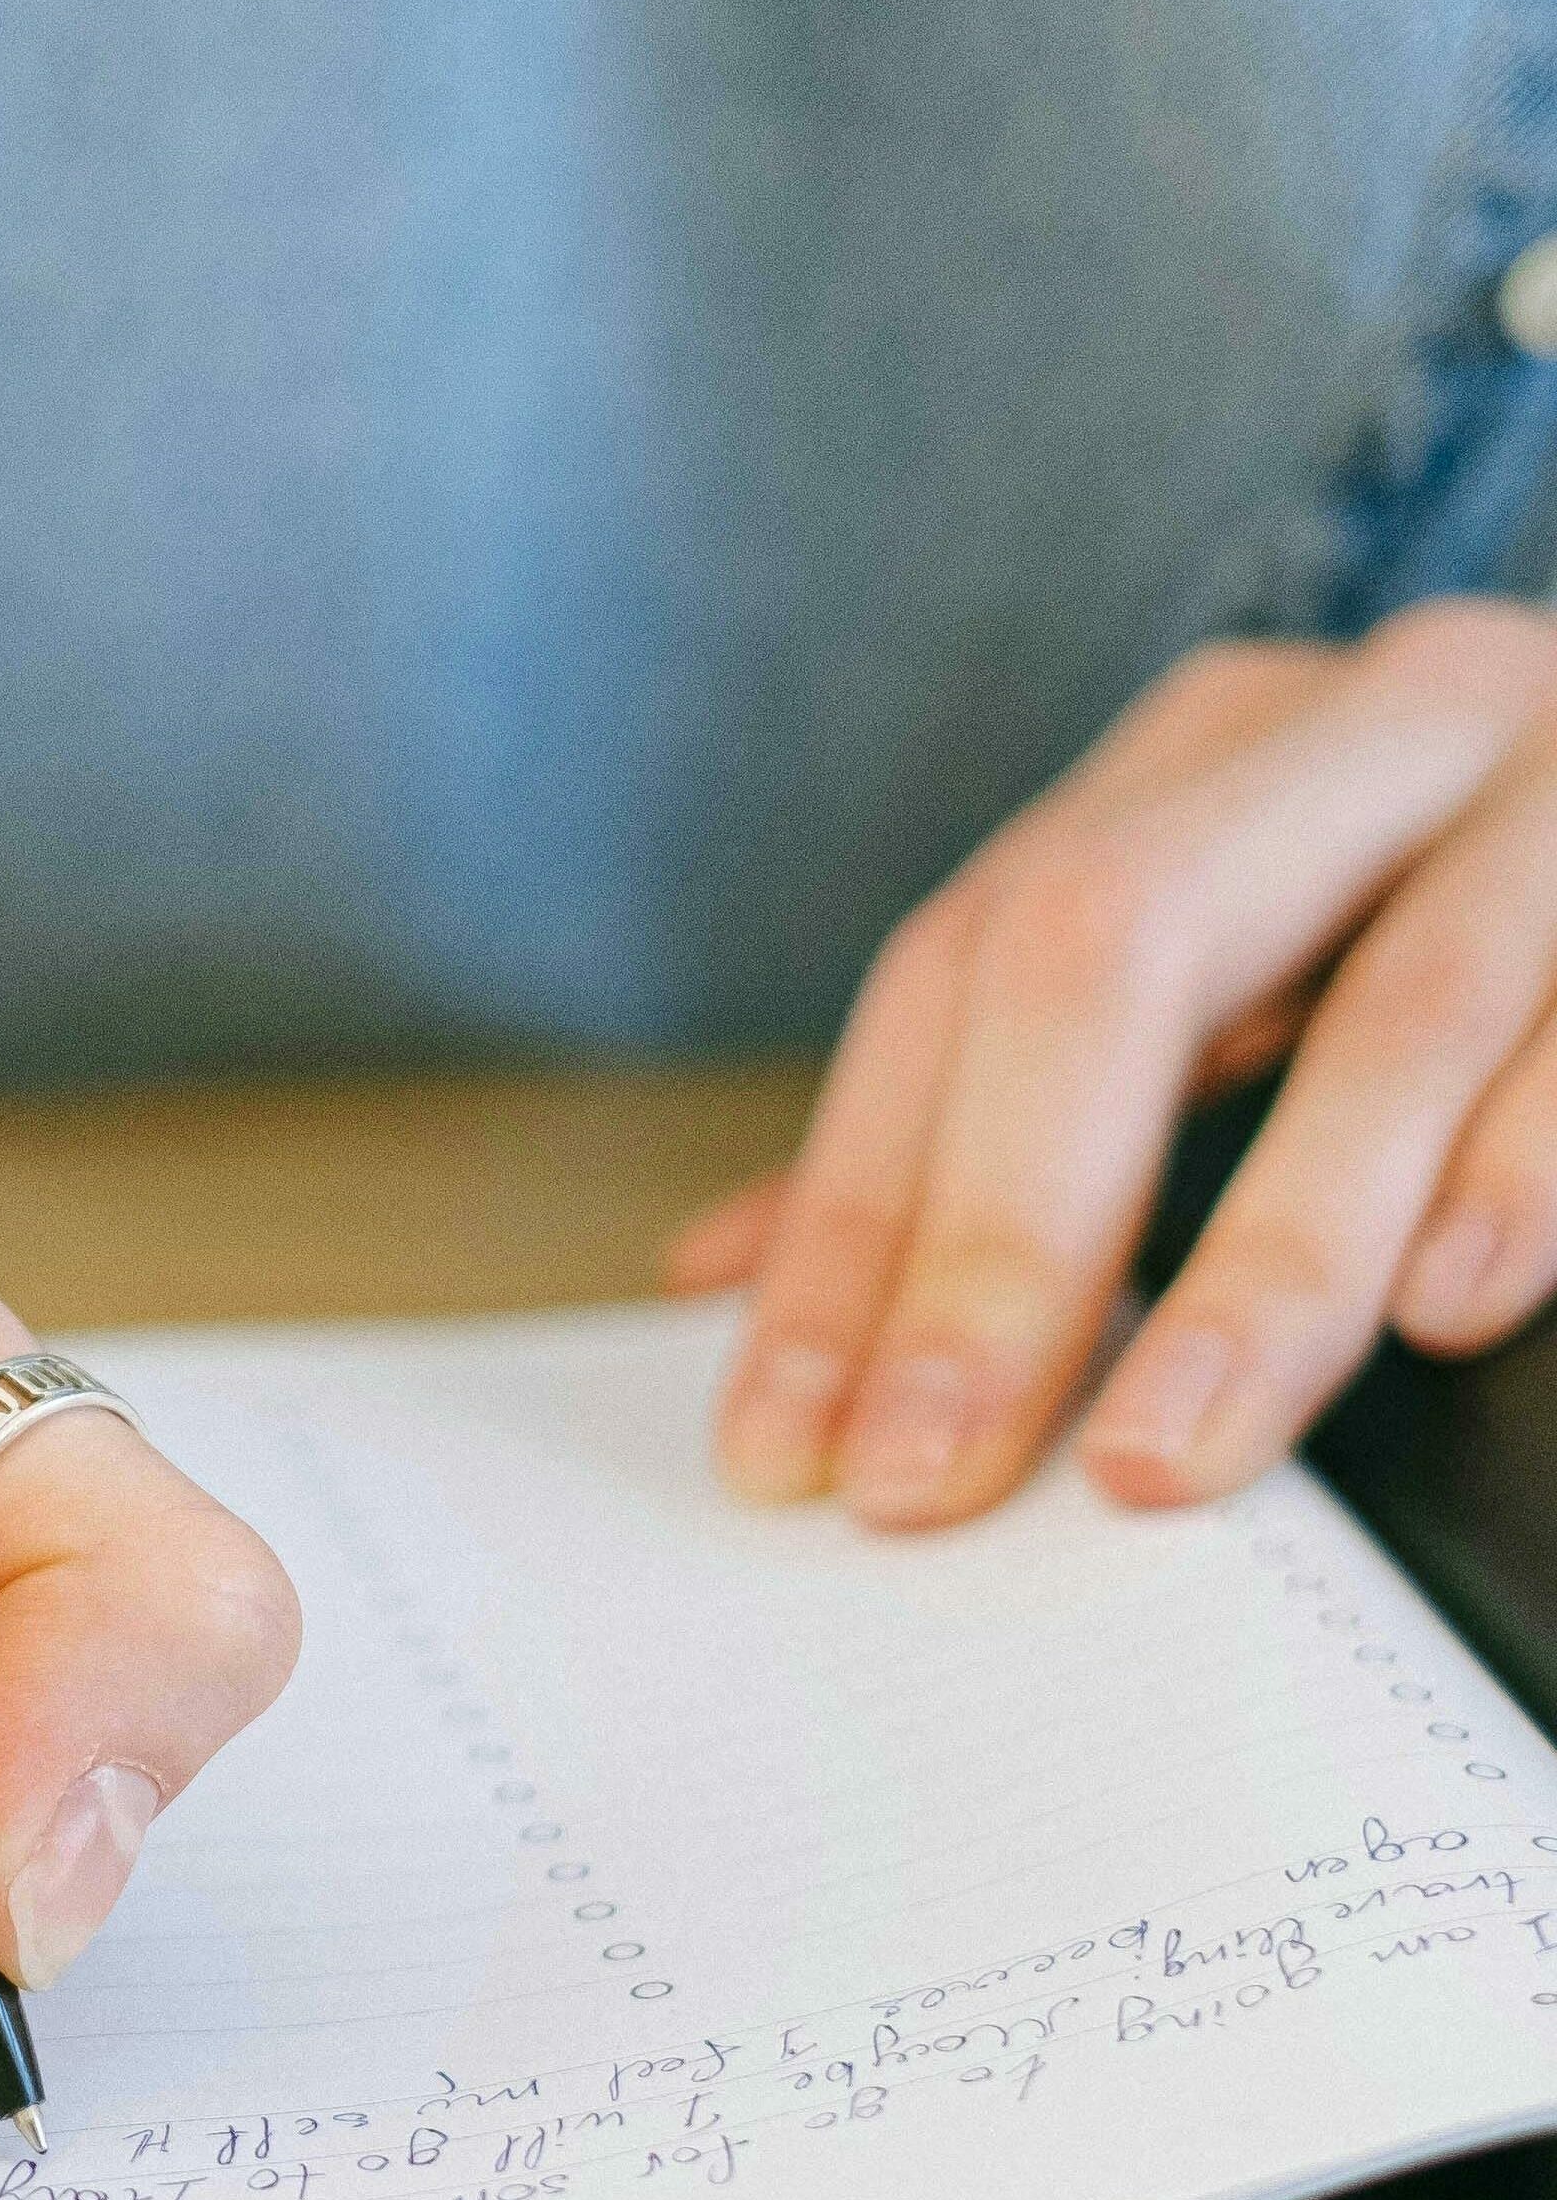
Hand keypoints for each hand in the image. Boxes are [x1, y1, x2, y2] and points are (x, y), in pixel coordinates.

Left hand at [672, 596, 1556, 1525]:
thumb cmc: (1493, 899)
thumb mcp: (1244, 952)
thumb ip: (1005, 1103)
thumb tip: (724, 1274)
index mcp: (1209, 755)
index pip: (957, 974)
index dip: (856, 1218)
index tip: (787, 1444)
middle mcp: (1370, 726)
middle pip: (1111, 951)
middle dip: (1001, 1239)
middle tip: (928, 1474)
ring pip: (1398, 1012)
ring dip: (1262, 1261)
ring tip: (1156, 1457)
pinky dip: (1527, 1168)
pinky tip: (1450, 1307)